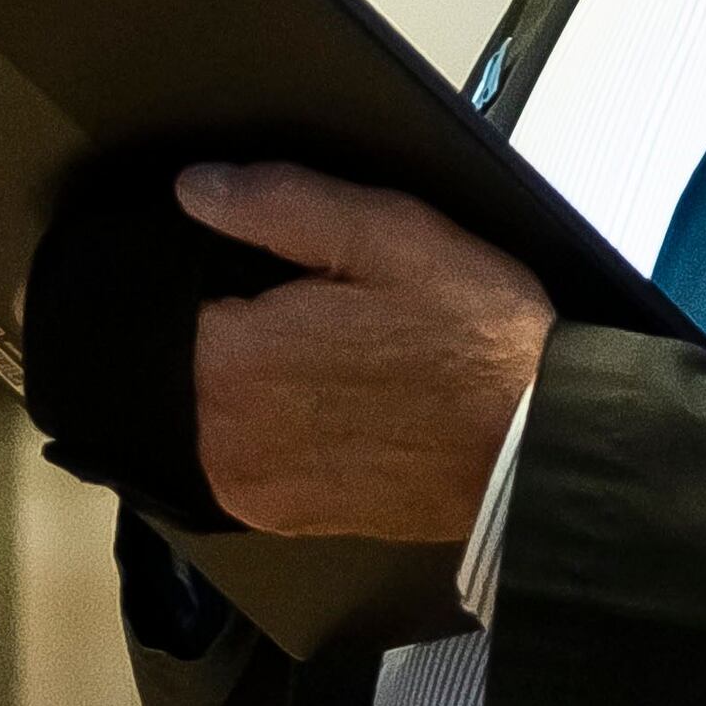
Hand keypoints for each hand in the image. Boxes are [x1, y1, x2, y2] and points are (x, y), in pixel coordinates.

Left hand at [177, 164, 555, 543]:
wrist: (532, 446)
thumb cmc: (473, 337)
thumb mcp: (389, 235)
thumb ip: (280, 205)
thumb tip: (195, 188)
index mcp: (232, 356)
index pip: (173, 297)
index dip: (226, 274)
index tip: (284, 276)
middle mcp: (219, 432)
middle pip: (188, 357)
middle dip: (237, 331)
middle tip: (322, 317)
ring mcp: (245, 484)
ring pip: (213, 407)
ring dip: (250, 382)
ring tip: (333, 365)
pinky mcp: (276, 517)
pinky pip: (243, 456)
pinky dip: (271, 430)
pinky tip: (333, 410)